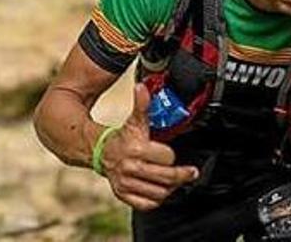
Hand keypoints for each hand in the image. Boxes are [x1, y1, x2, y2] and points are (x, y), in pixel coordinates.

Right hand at [101, 83, 199, 210]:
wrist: (100, 152)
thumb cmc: (122, 137)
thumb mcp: (134, 121)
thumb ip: (141, 105)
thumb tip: (142, 87)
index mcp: (135, 149)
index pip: (166, 157)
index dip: (170, 154)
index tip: (171, 154)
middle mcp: (130, 168)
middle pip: (166, 178)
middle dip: (181, 175)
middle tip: (190, 172)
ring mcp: (126, 183)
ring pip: (159, 193)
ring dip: (170, 187)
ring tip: (174, 180)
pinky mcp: (124, 195)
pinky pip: (147, 204)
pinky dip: (156, 199)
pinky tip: (159, 189)